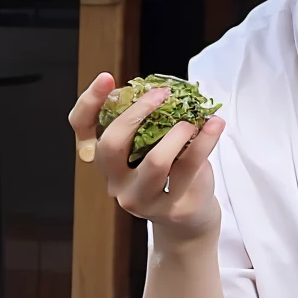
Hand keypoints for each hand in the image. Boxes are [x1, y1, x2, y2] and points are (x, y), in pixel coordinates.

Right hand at [68, 71, 223, 241]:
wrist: (188, 219)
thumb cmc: (169, 172)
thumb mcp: (151, 145)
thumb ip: (146, 122)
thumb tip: (156, 89)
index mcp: (106, 160)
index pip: (81, 127)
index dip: (89, 101)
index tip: (107, 78)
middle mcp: (116, 182)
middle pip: (111, 144)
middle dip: (137, 112)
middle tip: (162, 94)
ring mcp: (142, 200)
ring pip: (154, 162)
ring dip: (176, 134)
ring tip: (192, 121)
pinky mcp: (172, 209)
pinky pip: (189, 169)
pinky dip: (205, 142)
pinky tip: (215, 125)